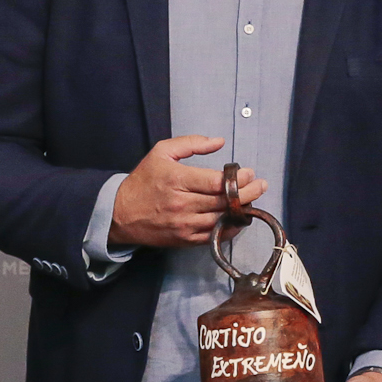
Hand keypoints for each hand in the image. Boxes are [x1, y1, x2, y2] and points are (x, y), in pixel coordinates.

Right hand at [110, 136, 263, 248]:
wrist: (120, 213)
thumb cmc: (143, 180)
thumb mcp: (162, 152)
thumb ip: (191, 143)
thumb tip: (219, 141)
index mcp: (176, 180)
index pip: (216, 182)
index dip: (238, 179)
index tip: (250, 173)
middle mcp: (181, 204)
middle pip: (223, 202)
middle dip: (247, 193)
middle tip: (261, 186)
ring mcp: (183, 224)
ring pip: (222, 220)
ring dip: (241, 211)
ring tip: (252, 200)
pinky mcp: (184, 239)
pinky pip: (214, 236)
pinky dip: (230, 228)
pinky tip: (238, 218)